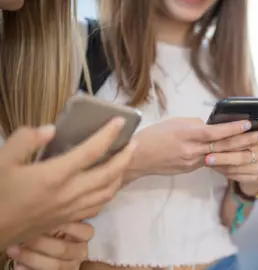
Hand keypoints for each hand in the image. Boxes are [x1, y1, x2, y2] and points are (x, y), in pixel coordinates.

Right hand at [0, 118, 135, 249]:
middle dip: (125, 156)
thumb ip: (25, 141)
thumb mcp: (2, 161)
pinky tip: (108, 184)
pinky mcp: (68, 219)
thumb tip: (51, 130)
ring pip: (108, 192)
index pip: (91, 151)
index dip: (108, 135)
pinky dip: (109, 193)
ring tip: (125, 160)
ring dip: (120, 175)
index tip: (119, 121)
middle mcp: (69, 193)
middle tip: (134, 143)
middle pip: (108, 174)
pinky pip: (97, 206)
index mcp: (54, 176)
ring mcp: (71, 209)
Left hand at [6, 223, 92, 269]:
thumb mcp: (59, 223)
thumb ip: (59, 218)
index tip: (51, 220)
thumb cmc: (53, 232)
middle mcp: (80, 252)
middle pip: (64, 249)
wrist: (49, 250)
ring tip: (14, 250)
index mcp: (83, 237)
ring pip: (55, 266)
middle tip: (26, 237)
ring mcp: (69, 266)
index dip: (70, 226)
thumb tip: (49, 206)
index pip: (86, 232)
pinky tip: (18, 265)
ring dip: (32, 258)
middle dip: (42, 243)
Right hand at [126, 117, 251, 177]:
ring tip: (257, 148)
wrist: (137, 158)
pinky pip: (210, 163)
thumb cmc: (154, 135)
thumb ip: (196, 125)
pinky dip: (224, 158)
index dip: (233, 128)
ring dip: (240, 152)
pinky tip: (237, 155)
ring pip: (220, 157)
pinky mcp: (190, 170)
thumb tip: (211, 127)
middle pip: (224, 146)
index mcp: (187, 135)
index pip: (215, 132)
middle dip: (246, 141)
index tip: (249, 123)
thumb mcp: (176, 123)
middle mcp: (192, 151)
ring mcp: (192, 163)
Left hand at [205, 117, 257, 193]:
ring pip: (235, 168)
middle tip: (207, 157)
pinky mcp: (253, 179)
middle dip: (222, 157)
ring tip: (206, 161)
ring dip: (220, 165)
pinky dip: (222, 171)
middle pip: (240, 156)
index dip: (233, 139)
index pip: (246, 140)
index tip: (218, 139)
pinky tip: (213, 167)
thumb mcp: (251, 138)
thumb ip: (257, 127)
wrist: (256, 174)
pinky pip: (234, 175)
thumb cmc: (249, 151)